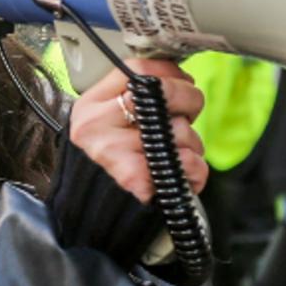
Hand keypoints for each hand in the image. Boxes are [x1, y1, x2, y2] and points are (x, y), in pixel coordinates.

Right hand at [68, 59, 207, 203]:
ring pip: (180, 129)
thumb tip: (178, 79)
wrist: (94, 215)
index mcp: (90, 106)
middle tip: (189, 113)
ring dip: (192, 142)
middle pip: (162, 92)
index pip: (137, 70)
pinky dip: (196, 170)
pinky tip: (183, 175)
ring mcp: (113, 152)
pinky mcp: (135, 180)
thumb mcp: (107, 124)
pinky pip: (188, 163)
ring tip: (177, 153)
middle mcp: (96, 125)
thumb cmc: (111, 165)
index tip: (183, 81)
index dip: (170, 72)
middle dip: (190, 100)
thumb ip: (134, 99)